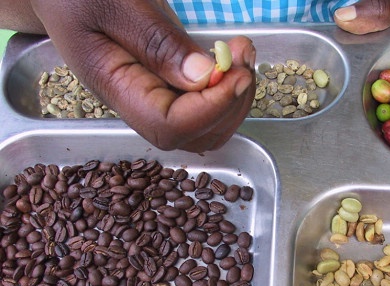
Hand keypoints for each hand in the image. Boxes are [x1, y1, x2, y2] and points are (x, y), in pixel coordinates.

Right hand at [29, 0, 255, 151]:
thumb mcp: (115, 5)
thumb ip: (155, 42)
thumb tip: (203, 77)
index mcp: (116, 89)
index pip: (168, 126)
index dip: (209, 109)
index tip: (235, 74)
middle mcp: (140, 105)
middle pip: (195, 135)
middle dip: (230, 102)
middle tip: (241, 55)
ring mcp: (158, 99)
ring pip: (208, 126)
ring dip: (236, 97)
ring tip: (241, 53)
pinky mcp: (172, 87)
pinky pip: (208, 105)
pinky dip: (230, 87)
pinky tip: (234, 58)